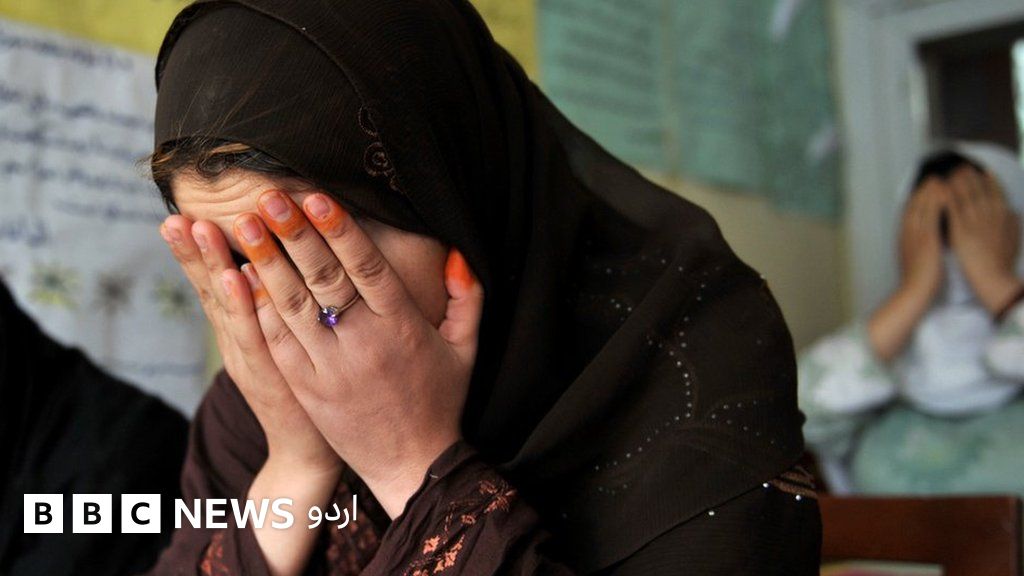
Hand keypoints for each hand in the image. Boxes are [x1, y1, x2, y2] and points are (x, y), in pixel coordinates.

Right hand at [159, 216, 340, 474]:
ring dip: (213, 265)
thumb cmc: (304, 388)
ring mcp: (251, 358)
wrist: (308, 450)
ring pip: (228, 306)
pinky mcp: (273, 373)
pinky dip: (244, 304)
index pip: (212, 285)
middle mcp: (237, 343)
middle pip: (210, 291)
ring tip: (200, 227)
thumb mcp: (280, 343)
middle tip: (176, 214)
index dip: (195, 252)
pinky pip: (256, 333)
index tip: (179, 213)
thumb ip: (270, 306)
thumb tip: (266, 263)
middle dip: (193, 252)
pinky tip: (237, 275)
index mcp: (238, 333)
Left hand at [233, 190, 482, 517]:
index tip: (316, 197)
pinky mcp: (306, 388)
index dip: (341, 231)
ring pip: (292, 307)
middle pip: (323, 280)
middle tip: (267, 195)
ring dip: (265, 263)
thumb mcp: (467, 347)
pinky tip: (239, 277)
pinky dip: (258, 309)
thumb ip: (468, 296)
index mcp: (403, 328)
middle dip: (294, 234)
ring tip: (243, 225)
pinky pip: (277, 342)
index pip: (368, 269)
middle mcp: (364, 344)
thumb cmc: (440, 400)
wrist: (410, 465)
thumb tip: (456, 252)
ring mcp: (331, 368)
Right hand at [898, 176, 948, 301]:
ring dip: (930, 191)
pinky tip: (943, 192)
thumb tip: (924, 242)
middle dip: (922, 190)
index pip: (908, 213)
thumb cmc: (917, 281)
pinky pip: (932, 215)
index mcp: (903, 238)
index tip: (923, 188)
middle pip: (914, 206)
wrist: (913, 291)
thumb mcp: (913, 260)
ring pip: (922, 207)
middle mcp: (907, 234)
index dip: (916, 198)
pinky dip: (936, 201)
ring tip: (938, 179)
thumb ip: (917, 247)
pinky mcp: (927, 238)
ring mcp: (916, 235)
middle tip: (931, 177)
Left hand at [947, 166, 1023, 313]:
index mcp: (1003, 217)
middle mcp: (990, 215)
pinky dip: (947, 197)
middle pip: (980, 190)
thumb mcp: (1014, 239)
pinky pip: (953, 209)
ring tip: (950, 173)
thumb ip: (1013, 223)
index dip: (989, 180)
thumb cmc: (1002, 262)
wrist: (993, 279)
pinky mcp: (961, 230)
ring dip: (958, 182)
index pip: (997, 192)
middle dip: (971, 176)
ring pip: (966, 196)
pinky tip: (940, 190)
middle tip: (962, 166)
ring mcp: (975, 222)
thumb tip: (1013, 211)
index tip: (983, 170)